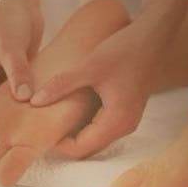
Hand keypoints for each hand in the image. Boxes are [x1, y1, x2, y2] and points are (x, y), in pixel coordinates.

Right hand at [0, 0, 41, 145]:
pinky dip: (26, 115)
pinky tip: (37, 131)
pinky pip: (20, 104)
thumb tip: (24, 97)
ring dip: (13, 130)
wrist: (21, 3)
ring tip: (21, 152)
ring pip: (5, 114)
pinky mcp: (17, 82)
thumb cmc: (7, 21)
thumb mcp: (9, 46)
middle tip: (4, 162)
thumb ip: (17, 72)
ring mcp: (0, 85)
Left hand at [28, 18, 156, 158]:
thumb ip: (61, 85)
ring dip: (73, 134)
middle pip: (87, 148)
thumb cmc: (125, 49)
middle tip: (40, 127)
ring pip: (94, 140)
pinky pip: (101, 129)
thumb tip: (33, 101)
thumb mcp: (89, 67)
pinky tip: (69, 110)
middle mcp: (124, 127)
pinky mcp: (126, 113)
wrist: (154, 37)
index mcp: (116, 121)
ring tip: (51, 119)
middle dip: (63, 142)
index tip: (37, 131)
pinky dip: (84, 126)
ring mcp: (127, 121)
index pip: (80, 149)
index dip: (56, 145)